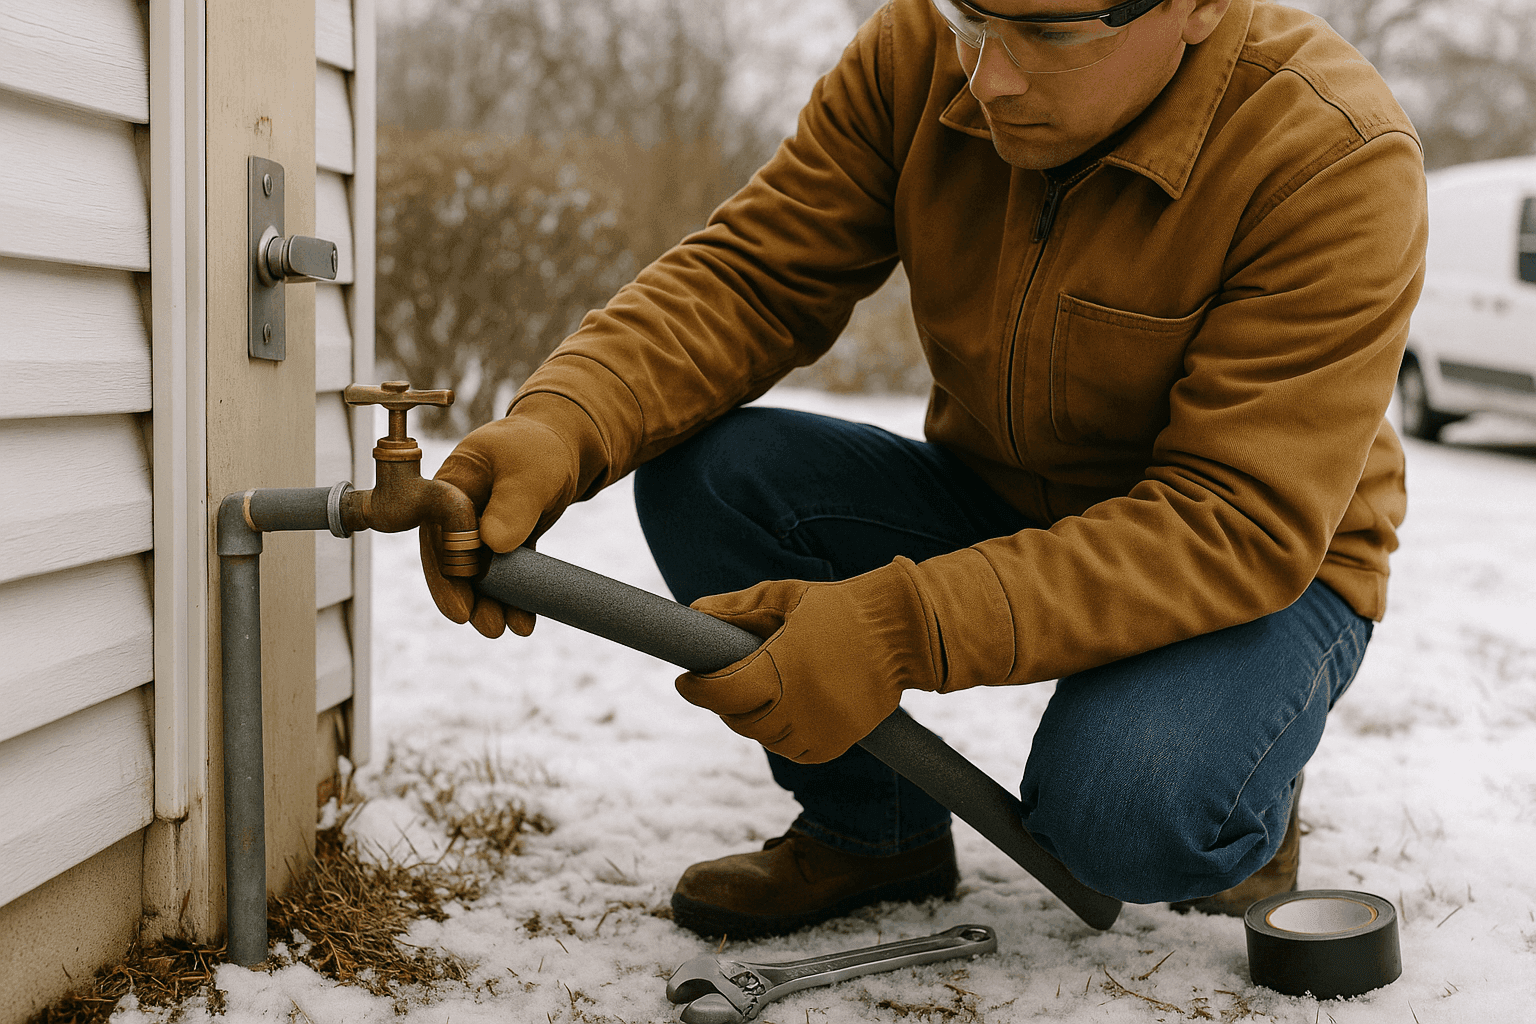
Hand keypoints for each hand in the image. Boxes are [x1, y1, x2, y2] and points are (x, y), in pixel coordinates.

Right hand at [421, 400, 591, 637]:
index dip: (444, 574)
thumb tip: (492, 543)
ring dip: (491, 603)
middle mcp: (459, 510)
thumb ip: (512, 501)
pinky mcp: (506, 539)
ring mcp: (481, 527)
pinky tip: (526, 620)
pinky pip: (505, 573)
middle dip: (468, 598)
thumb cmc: (541, 448)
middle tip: (488, 626)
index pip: (436, 534)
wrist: (569, 444)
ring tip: (509, 629)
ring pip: (479, 573)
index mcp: (450, 485)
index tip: (461, 607)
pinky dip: (514, 595)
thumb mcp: (530, 469)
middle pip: (453, 562)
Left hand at [676, 558, 944, 762]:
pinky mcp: (838, 742)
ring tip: (759, 694)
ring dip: (753, 720)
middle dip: (724, 702)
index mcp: (783, 665)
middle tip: (722, 683)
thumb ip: (736, 608)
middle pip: (740, 718)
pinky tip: (784, 714)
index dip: (697, 688)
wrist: (901, 633)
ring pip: (765, 738)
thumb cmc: (837, 608)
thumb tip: (694, 613)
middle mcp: (800, 704)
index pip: (723, 691)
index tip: (685, 680)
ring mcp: (821, 727)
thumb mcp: (783, 596)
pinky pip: (795, 752)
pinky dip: (782, 738)